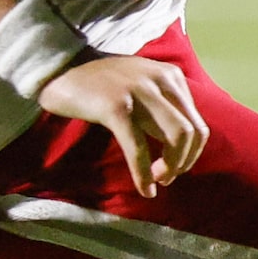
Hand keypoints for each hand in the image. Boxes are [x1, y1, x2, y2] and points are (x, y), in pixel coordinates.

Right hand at [37, 54, 206, 195]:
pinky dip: (144, 174)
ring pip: (177, 137)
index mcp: (170, 75)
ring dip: (171, 167)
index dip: (192, 154)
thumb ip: (162, 105)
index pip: (198, 123)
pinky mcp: (116, 107)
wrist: (59, 69)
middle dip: (184, 162)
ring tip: (156, 180)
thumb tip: (181, 147)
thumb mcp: (140, 84)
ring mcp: (138, 91)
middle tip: (166, 177)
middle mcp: (159, 80)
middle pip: (193, 132)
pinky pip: (139, 148)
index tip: (175, 168)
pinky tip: (145, 189)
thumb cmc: (100, 84)